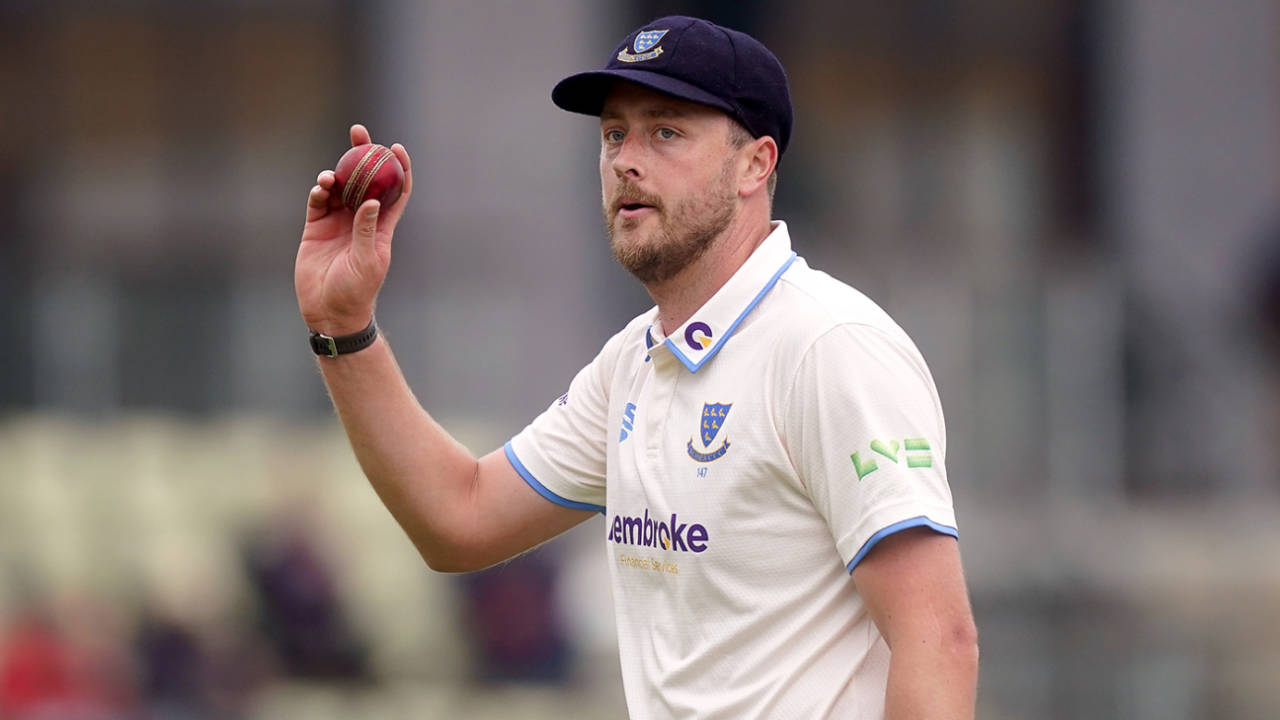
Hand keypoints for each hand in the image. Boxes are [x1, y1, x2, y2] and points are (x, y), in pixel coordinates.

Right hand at [295, 124, 413, 334]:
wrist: (330, 310)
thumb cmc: (357, 291)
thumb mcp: (367, 261)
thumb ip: (366, 230)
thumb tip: (370, 201)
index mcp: (381, 226)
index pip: (394, 191)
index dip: (398, 168)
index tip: (395, 148)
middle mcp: (360, 219)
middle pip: (364, 179)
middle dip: (362, 154)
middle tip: (358, 132)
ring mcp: (338, 222)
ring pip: (339, 187)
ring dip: (336, 174)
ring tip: (331, 177)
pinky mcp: (316, 227)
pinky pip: (318, 202)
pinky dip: (319, 191)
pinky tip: (320, 188)